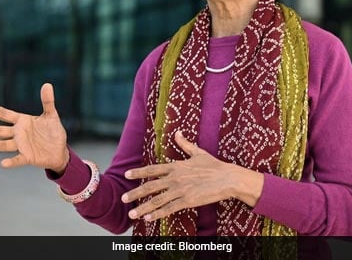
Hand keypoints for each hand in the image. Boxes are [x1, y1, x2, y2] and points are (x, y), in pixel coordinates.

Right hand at [0, 83, 68, 172]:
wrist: (60, 151)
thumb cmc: (53, 132)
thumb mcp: (51, 115)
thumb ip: (48, 101)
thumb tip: (47, 84)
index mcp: (22, 121)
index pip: (5, 114)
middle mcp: (18, 133)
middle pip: (0, 131)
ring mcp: (22, 146)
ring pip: (5, 145)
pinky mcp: (28, 157)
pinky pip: (18, 159)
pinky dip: (11, 161)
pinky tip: (3, 163)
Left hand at [120, 131, 262, 221]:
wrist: (227, 178)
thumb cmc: (214, 165)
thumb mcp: (198, 152)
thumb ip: (185, 144)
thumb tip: (178, 132)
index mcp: (176, 166)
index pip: (153, 169)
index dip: (139, 172)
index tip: (127, 175)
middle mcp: (175, 178)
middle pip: (150, 186)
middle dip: (135, 193)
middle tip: (123, 199)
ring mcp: (180, 190)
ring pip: (157, 200)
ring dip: (143, 208)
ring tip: (132, 214)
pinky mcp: (187, 201)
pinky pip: (169, 208)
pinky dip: (157, 214)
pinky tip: (148, 218)